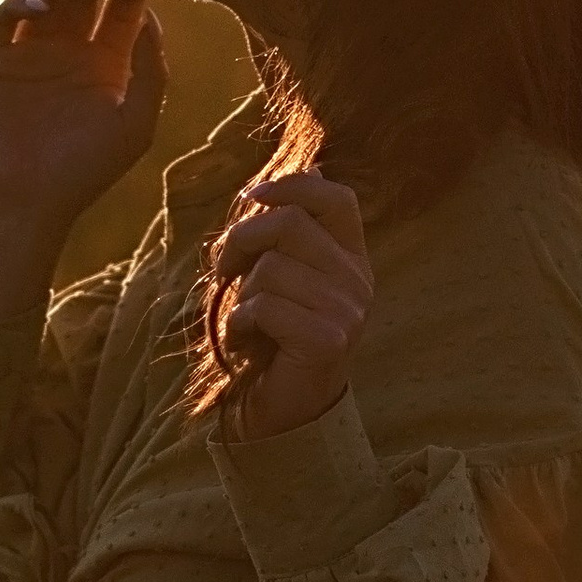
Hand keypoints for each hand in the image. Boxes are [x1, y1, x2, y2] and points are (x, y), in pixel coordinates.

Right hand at [0, 0, 167, 316]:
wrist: (25, 200)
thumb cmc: (86, 170)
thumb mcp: (136, 123)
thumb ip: (151, 70)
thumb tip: (150, 16)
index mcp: (108, 65)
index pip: (123, 11)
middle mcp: (70, 52)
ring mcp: (31, 52)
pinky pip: (4, 14)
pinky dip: (19, 2)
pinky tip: (38, 10)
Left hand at [212, 166, 371, 436]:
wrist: (281, 410)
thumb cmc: (272, 338)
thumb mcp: (279, 277)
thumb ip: (286, 233)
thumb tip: (303, 171)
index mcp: (351, 259)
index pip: (337, 199)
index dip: (294, 186)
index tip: (252, 197)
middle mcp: (358, 281)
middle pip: (290, 225)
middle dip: (241, 240)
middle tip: (223, 269)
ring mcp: (350, 312)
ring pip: (272, 269)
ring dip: (240, 295)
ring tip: (245, 320)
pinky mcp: (330, 340)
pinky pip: (266, 306)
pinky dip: (240, 323)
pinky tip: (245, 341)